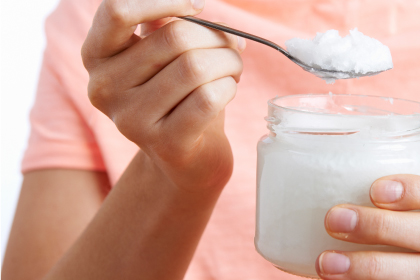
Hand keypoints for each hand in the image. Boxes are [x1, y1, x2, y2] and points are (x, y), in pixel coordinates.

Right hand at [81, 0, 244, 190]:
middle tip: (232, 47)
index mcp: (97, 56)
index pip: (117, 11)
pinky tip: (228, 90)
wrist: (188, 158)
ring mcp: (131, 120)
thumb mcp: (163, 56)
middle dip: (217, 38)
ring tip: (232, 70)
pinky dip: (229, 87)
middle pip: (175, 38)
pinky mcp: (165, 143)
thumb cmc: (179, 96)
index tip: (198, 7)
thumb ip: (168, 24)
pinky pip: (209, 97)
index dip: (163, 1)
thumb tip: (197, 4)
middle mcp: (104, 88)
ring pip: (196, 67)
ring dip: (229, 61)